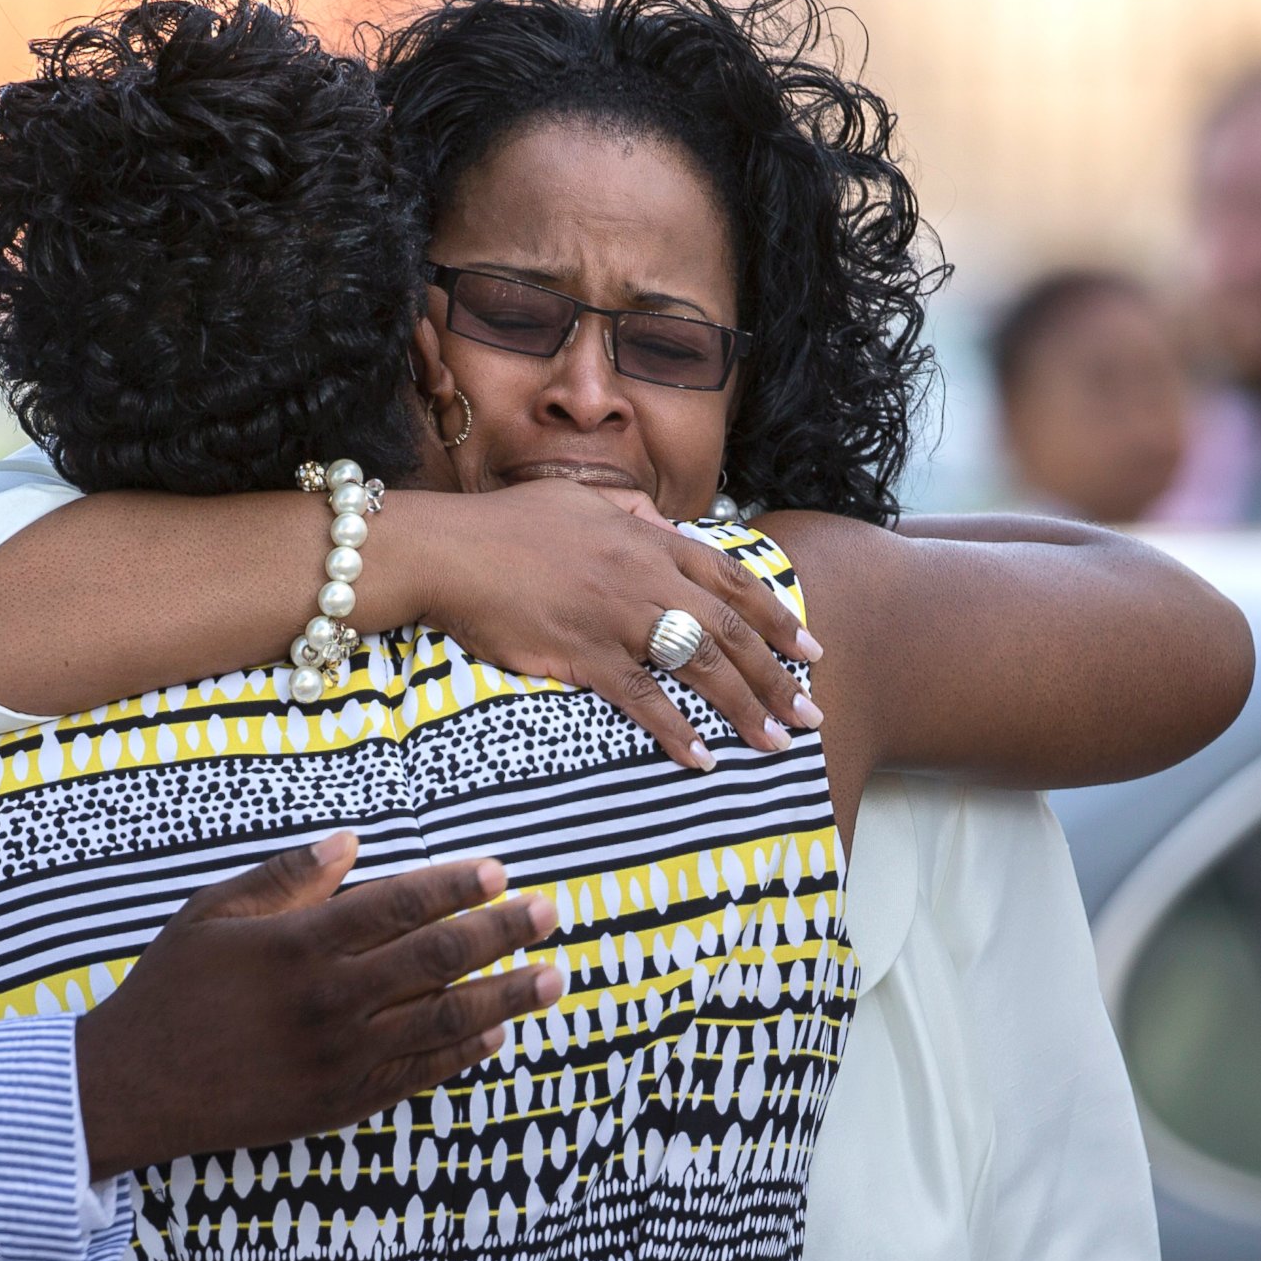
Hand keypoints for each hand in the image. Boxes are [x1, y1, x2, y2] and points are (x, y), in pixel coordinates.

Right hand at [74, 833, 560, 1178]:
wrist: (134, 1088)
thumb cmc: (170, 990)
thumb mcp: (210, 913)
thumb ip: (284, 878)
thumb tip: (351, 841)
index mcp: (298, 946)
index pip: (398, 905)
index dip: (455, 885)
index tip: (498, 869)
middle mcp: (329, 1002)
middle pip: (437, 960)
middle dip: (503, 932)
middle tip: (550, 911)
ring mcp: (340, 1058)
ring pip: (444, 1022)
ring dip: (507, 996)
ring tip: (554, 976)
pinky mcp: (342, 1102)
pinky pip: (420, 1076)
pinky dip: (465, 1054)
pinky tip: (499, 1034)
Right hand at [403, 479, 822, 769]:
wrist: (450, 550)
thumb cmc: (506, 524)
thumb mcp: (579, 502)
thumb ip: (630, 518)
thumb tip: (664, 529)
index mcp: (647, 541)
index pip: (730, 581)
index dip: (775, 618)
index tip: (809, 648)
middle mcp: (643, 577)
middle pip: (728, 630)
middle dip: (778, 675)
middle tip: (811, 712)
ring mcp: (616, 617)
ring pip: (698, 664)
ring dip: (744, 707)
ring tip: (777, 743)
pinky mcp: (583, 653)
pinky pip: (642, 698)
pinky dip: (676, 730)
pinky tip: (702, 758)